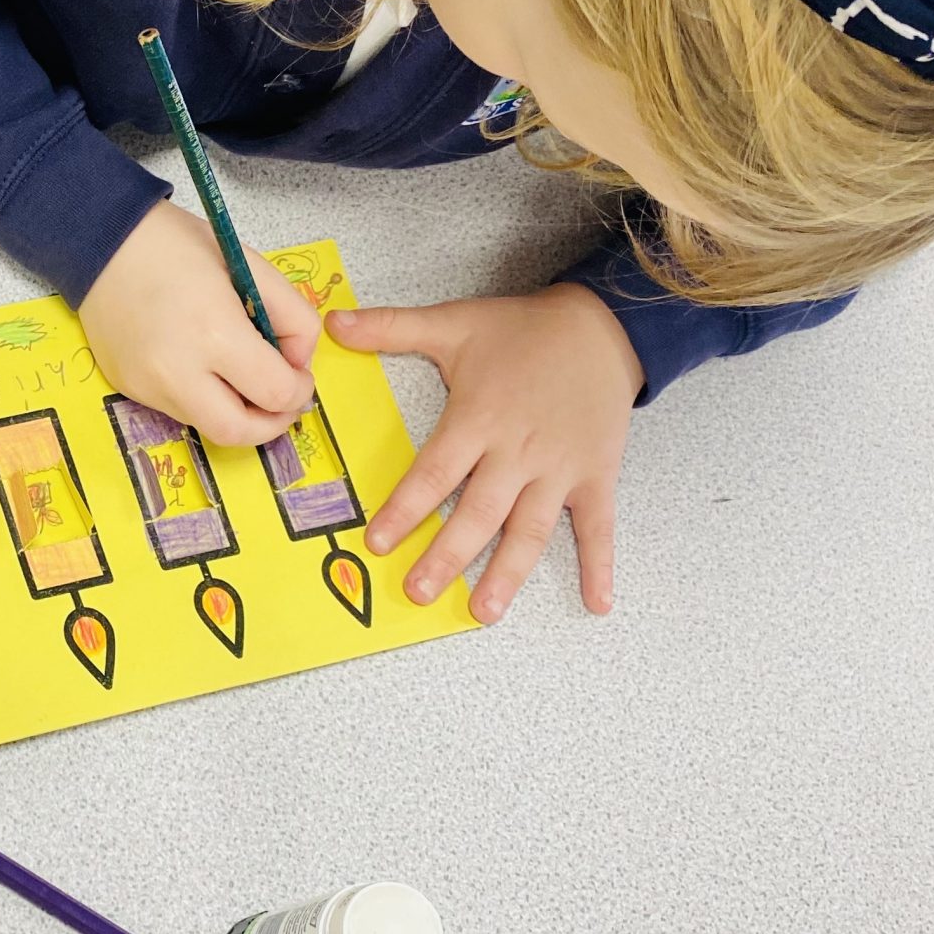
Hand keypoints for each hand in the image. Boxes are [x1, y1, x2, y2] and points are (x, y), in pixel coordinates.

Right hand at [81, 200, 322, 447]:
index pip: (275, 393)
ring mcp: (147, 386)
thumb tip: (297, 362)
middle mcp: (178, 371)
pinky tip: (200, 366)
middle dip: (271, 424)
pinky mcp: (126, 387)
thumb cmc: (180, 246)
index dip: (298, 389)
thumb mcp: (252, 267)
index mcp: (216, 333)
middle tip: (279, 401)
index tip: (298, 373)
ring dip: (234, 412)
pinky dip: (201, 398)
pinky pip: (176, 409)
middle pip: (238, 433)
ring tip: (240, 379)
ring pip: (206, 426)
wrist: (103, 242)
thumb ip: (293, 317)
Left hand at [327, 283, 641, 621]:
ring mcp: (559, 469)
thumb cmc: (522, 328)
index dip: (405, 509)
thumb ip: (390, 328)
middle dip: (446, 555)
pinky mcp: (596, 475)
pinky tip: (597, 602)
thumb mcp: (454, 322)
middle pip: (478, 513)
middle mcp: (518, 452)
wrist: (602, 325)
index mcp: (478, 419)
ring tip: (483, 611)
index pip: (435, 473)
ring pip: (530, 530)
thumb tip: (331, 323)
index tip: (378, 542)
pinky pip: (598, 526)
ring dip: (507, 573)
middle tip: (417, 591)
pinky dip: (600, 565)